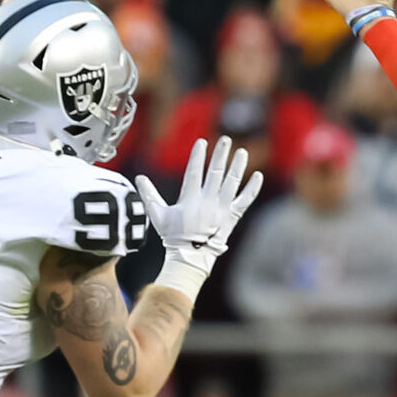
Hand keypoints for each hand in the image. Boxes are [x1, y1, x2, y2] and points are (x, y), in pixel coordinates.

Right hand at [134, 136, 263, 273]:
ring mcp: (221, 208)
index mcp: (189, 198)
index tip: (202, 142)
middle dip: (220, 155)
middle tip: (226, 139)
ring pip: (232, 183)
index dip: (198, 156)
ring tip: (242, 152)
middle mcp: (207, 201)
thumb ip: (149, 195)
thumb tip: (139, 178)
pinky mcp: (232, 216)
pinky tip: (258, 175)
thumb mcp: (157, 215)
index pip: (194, 171)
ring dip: (237, 167)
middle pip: (215, 173)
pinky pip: (245, 200)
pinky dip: (252, 189)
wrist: (190, 256)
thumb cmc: (172, 235)